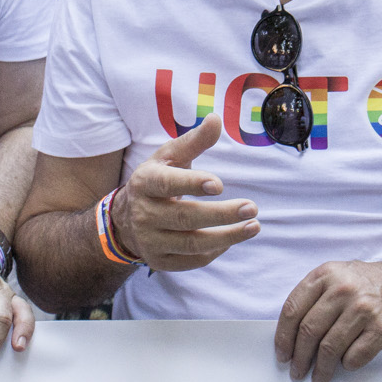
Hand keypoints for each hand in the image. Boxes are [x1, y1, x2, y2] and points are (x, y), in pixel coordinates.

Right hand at [114, 116, 259, 271]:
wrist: (127, 218)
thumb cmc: (158, 180)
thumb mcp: (170, 157)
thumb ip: (194, 141)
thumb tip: (216, 119)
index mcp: (144, 182)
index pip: (166, 184)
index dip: (192, 184)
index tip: (220, 184)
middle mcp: (143, 214)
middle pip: (184, 217)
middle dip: (221, 214)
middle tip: (252, 207)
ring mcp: (150, 241)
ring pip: (191, 244)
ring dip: (227, 237)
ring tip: (254, 226)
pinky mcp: (159, 261)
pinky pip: (191, 261)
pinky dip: (215, 252)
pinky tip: (233, 238)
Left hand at [275, 250, 381, 381]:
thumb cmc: (366, 285)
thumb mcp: (336, 276)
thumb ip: (313, 298)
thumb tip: (289, 338)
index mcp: (326, 274)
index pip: (293, 310)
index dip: (283, 337)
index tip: (282, 355)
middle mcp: (344, 288)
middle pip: (309, 331)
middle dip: (299, 358)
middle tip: (297, 372)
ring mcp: (364, 307)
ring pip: (330, 348)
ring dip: (321, 369)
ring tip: (318, 377)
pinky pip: (355, 356)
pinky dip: (346, 365)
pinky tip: (344, 365)